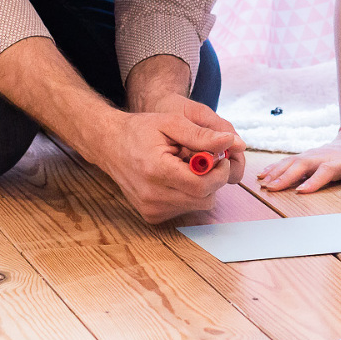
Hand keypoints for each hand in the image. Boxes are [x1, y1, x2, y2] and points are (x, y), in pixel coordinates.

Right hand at [89, 101, 244, 222]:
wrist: (110, 144)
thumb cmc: (140, 130)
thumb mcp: (171, 123)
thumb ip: (201, 134)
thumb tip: (231, 142)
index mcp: (156, 171)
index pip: (202, 186)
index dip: (219, 172)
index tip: (221, 157)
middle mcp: (152, 196)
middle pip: (204, 199)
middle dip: (213, 179)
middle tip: (206, 160)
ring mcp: (150, 209)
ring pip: (197, 206)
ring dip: (201, 187)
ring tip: (187, 166)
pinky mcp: (151, 216)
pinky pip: (184, 209)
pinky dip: (188, 195)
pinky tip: (177, 178)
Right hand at [256, 126, 340, 192]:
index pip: (325, 170)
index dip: (314, 181)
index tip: (301, 191)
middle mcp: (324, 157)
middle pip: (302, 165)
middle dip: (286, 176)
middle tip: (271, 188)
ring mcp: (314, 155)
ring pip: (293, 162)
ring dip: (277, 172)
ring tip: (263, 183)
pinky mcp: (309, 156)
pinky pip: (290, 161)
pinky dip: (276, 167)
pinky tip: (264, 175)